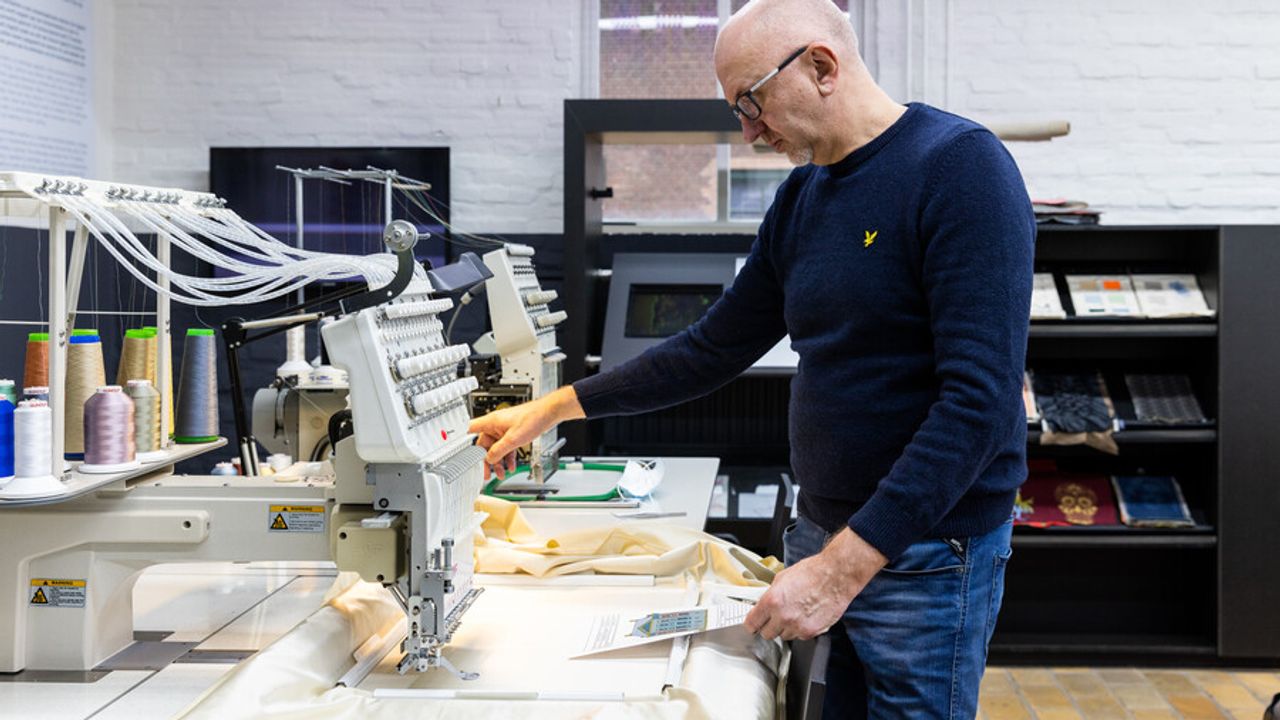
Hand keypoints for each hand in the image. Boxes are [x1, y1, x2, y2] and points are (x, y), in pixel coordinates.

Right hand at [468, 386, 584, 479]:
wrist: (549, 413)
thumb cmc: (533, 418)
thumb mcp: (513, 440)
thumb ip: (499, 451)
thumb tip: (489, 459)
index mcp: (491, 421)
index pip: (470, 430)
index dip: (465, 442)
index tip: (466, 456)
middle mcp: (496, 424)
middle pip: (485, 444)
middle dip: (487, 460)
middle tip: (487, 473)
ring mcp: (504, 428)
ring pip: (497, 448)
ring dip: (499, 461)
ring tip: (501, 473)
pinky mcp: (513, 432)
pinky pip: (506, 447)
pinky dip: (508, 456)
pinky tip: (511, 466)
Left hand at [744, 528, 886, 640]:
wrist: (836, 575)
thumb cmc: (813, 572)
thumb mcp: (782, 578)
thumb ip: (770, 594)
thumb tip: (763, 604)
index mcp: (772, 601)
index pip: (752, 624)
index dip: (751, 624)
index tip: (752, 624)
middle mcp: (783, 616)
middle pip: (767, 634)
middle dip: (769, 626)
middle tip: (774, 618)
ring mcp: (798, 626)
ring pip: (784, 636)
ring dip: (786, 628)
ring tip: (795, 613)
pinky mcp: (812, 632)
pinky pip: (800, 636)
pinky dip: (800, 629)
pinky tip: (805, 616)